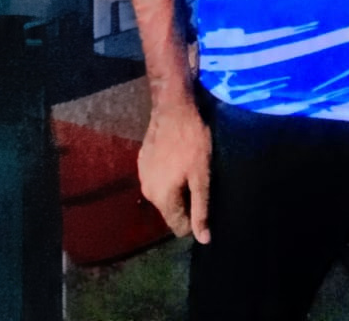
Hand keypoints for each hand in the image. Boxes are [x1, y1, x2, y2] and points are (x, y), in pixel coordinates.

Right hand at [138, 98, 212, 242]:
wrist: (173, 107)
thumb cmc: (191, 141)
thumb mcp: (202, 176)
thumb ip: (201, 209)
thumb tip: (203, 240)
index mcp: (162, 199)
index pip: (178, 227)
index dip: (194, 220)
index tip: (205, 203)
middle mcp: (147, 192)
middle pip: (170, 210)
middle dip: (185, 203)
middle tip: (200, 183)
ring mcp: (142, 175)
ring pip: (163, 194)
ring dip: (176, 188)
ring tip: (190, 170)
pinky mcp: (142, 160)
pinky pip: (157, 178)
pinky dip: (167, 175)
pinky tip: (178, 160)